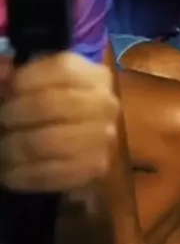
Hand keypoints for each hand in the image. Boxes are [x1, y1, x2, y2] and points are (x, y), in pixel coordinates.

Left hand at [0, 53, 118, 191]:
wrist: (86, 142)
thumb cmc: (59, 107)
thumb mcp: (43, 82)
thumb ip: (17, 75)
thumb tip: (2, 71)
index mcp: (96, 75)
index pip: (59, 69)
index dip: (23, 80)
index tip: (5, 92)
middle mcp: (105, 104)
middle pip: (48, 104)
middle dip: (12, 114)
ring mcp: (103, 138)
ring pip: (44, 142)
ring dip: (12, 147)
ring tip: (1, 148)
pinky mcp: (93, 169)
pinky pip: (48, 173)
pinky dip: (20, 174)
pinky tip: (8, 171)